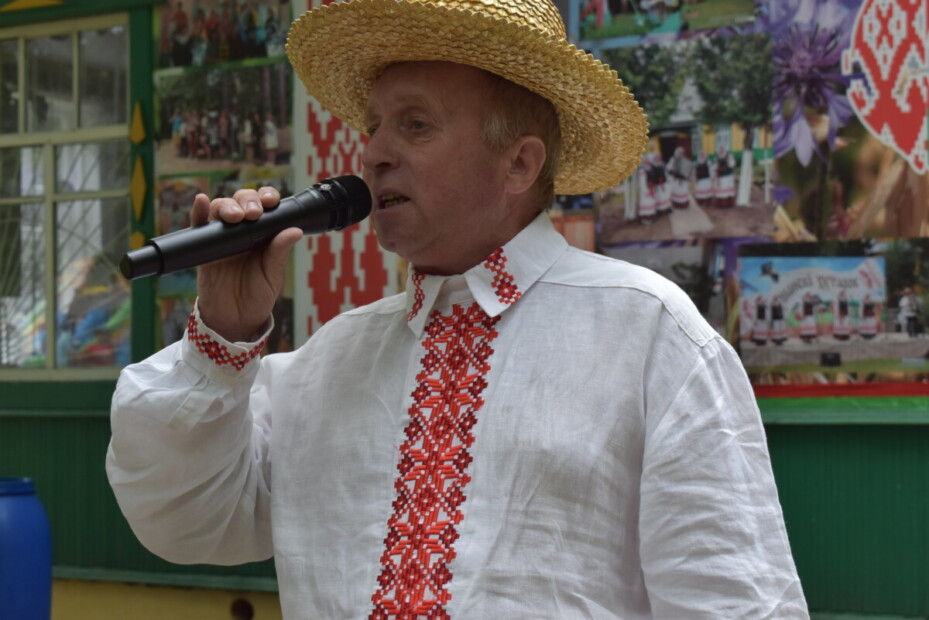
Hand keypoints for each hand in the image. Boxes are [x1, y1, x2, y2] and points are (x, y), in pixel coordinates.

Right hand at [192, 186, 302, 342]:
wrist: (235, 320)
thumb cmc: (257, 296)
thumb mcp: (273, 275)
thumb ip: (279, 252)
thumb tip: (294, 231)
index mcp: (264, 234)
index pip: (265, 206)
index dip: (267, 197)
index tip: (271, 201)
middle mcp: (243, 231)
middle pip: (242, 202)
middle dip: (248, 201)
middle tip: (254, 214)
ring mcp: (222, 237)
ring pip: (221, 209)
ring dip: (227, 206)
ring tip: (235, 216)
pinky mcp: (204, 248)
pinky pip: (199, 226)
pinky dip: (199, 211)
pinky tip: (202, 201)